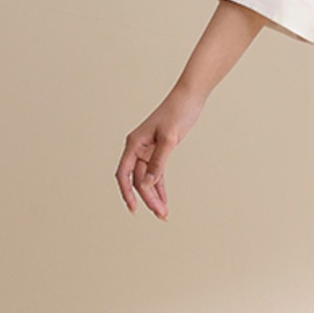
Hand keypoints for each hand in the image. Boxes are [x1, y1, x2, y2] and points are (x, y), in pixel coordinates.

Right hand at [116, 86, 204, 219]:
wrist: (190, 97)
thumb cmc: (178, 113)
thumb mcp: (170, 139)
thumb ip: (158, 162)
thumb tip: (147, 184)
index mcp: (134, 143)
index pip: (124, 174)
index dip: (126, 193)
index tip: (133, 209)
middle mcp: (137, 147)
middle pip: (138, 180)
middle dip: (148, 198)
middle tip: (161, 215)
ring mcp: (147, 150)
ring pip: (147, 179)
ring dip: (154, 195)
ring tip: (163, 213)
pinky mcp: (158, 150)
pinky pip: (156, 173)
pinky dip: (160, 186)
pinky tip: (164, 200)